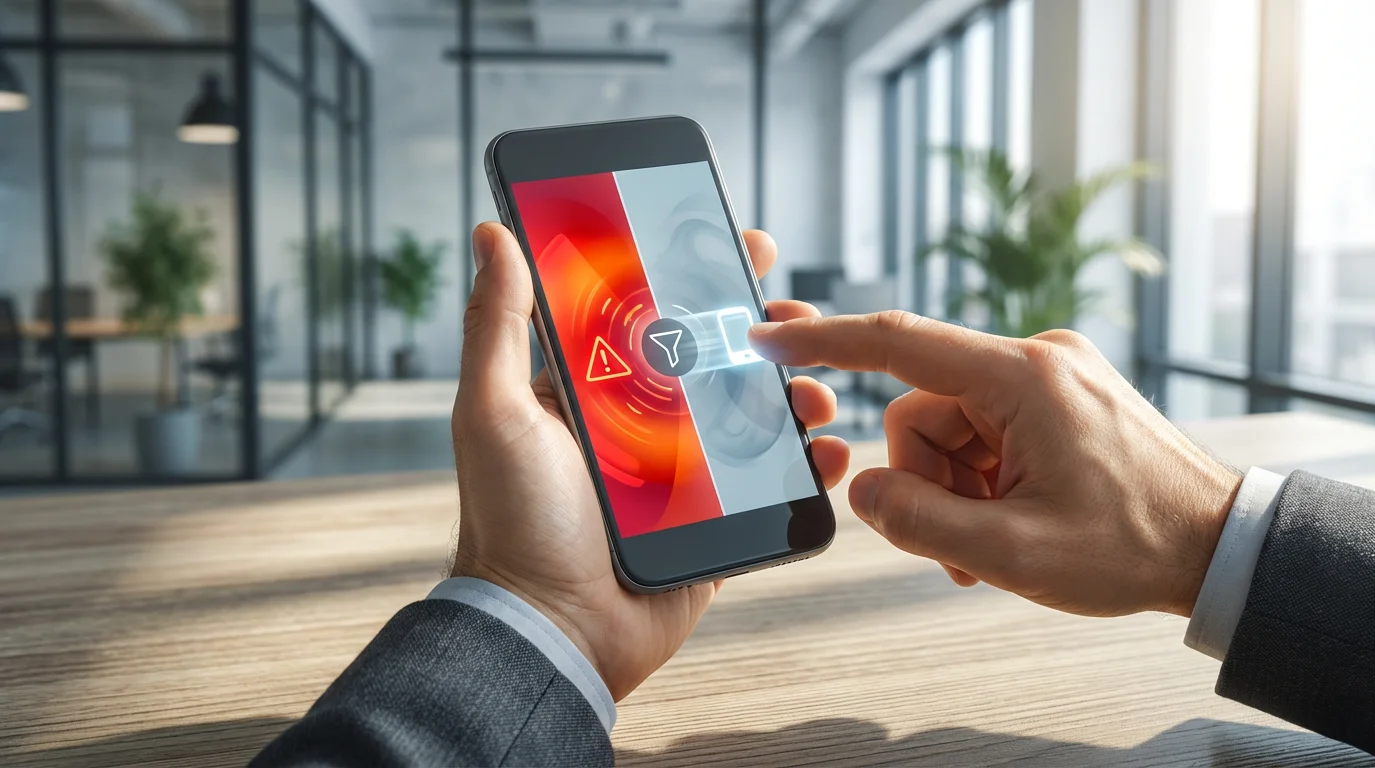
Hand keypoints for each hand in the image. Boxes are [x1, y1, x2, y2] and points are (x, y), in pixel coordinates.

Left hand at [450, 223, 850, 699]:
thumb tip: (494, 234)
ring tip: (815, 391)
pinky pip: (769, 487)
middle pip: (712, 360)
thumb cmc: (513, 520)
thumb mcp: (494, 411)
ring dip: (793, 393)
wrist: (551, 631)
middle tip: (797, 315)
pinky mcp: (712, 523)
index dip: (696, 279)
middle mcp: (637, 426)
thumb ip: (498, 323)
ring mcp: (680, 475)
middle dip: (761, 333)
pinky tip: (828, 449)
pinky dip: (806, 466)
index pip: (650, 317)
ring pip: (750, 417)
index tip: (739, 245)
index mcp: (590, 391)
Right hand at [749, 313, 1241, 617]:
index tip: (769, 337)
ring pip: (950, 426)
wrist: (1217, 546)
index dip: (824, 342)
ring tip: (995, 543)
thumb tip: (864, 492)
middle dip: (927, 480)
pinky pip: (985, 431)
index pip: (898, 343)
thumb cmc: (1133, 546)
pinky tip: (1010, 523)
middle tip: (962, 541)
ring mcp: (1050, 376)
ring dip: (955, 489)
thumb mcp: (1013, 554)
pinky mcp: (1058, 396)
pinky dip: (981, 481)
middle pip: (922, 409)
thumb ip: (919, 523)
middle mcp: (1036, 359)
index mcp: (1024, 378)